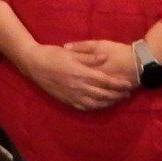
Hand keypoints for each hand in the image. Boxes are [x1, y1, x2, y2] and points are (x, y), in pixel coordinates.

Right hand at [17, 40, 135, 111]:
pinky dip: (95, 107)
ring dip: (108, 103)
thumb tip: (105, 57)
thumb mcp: (71, 53)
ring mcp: (72, 95)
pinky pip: (83, 107)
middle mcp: (78, 87)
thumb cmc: (52, 54)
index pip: (104, 81)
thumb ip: (89, 57)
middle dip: (116, 95)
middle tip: (127, 94)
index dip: (117, 83)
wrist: (33, 64)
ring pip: (95, 103)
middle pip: (102, 94)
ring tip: (117, 100)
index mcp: (80, 73)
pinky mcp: (66, 100)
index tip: (128, 84)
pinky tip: (100, 105)